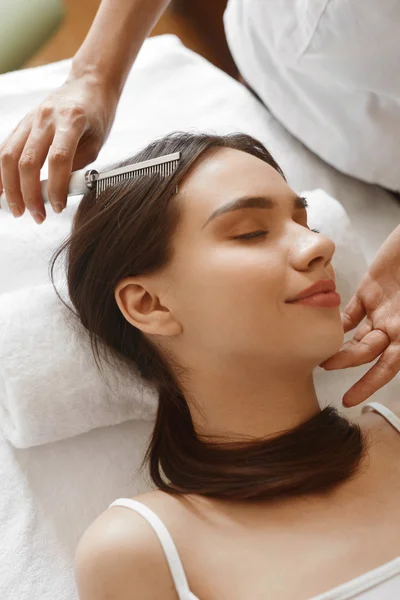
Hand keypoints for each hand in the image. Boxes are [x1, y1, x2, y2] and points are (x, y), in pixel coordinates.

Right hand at [0, 73, 118, 223]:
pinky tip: (3, 191)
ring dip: (10, 188)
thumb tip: (58, 192)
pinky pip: (5, 149)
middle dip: (30, 194)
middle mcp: (46, 117)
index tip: (57, 208)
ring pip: (9, 155)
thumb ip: (77, 166)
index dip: (56, 187)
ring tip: (18, 210)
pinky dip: (1, 173)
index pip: (58, 159)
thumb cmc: (97, 116)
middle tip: (37, 216)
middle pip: (28, 161)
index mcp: (72, 120)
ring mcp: (31, 119)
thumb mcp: (96, 143)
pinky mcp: (22, 123)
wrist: (89, 84)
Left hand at [320, 225, 399, 406]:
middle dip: (345, 361)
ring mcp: (382, 308)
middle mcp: (395, 324)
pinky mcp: (370, 290)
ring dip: (339, 345)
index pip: (388, 366)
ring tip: (319, 354)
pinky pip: (352, 311)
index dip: (369, 384)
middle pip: (366, 351)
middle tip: (323, 365)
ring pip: (357, 334)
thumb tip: (392, 354)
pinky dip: (338, 321)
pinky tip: (324, 327)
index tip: (350, 399)